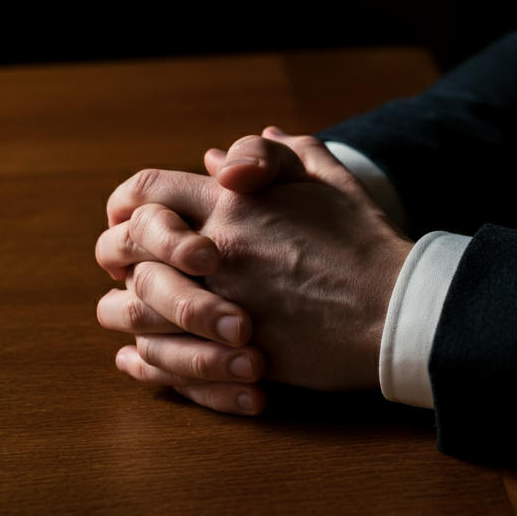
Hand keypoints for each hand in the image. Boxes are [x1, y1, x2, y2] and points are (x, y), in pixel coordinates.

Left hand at [96, 130, 412, 413]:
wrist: (398, 309)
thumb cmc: (367, 244)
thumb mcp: (330, 181)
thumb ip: (282, 157)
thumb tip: (227, 153)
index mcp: (233, 205)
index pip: (146, 190)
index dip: (129, 202)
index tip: (135, 218)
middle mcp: (214, 253)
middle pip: (120, 249)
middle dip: (118, 257)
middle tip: (133, 269)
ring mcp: (217, 306)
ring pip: (129, 311)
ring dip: (129, 312)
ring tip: (144, 318)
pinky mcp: (229, 355)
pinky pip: (160, 361)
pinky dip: (145, 361)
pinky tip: (146, 358)